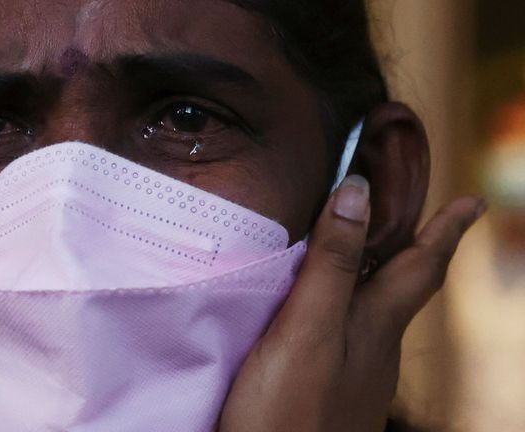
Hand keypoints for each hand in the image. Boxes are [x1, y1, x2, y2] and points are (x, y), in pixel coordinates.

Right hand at [220, 175, 484, 431]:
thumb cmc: (290, 411)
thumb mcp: (308, 331)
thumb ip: (331, 267)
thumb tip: (358, 193)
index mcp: (374, 326)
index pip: (420, 266)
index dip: (447, 229)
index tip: (474, 200)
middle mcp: (374, 347)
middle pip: (405, 288)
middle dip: (417, 248)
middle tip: (423, 216)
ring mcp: (356, 374)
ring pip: (379, 310)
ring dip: (382, 274)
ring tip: (372, 250)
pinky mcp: (332, 391)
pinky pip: (351, 333)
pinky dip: (349, 303)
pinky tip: (326, 310)